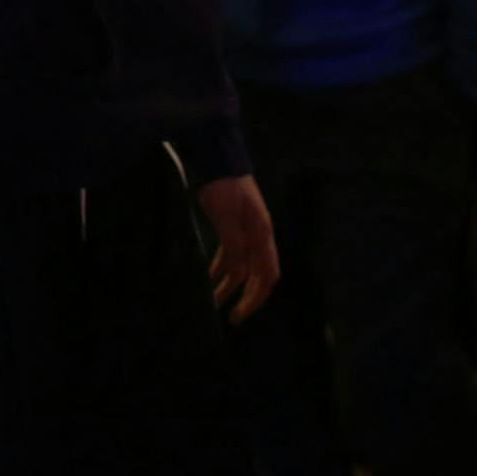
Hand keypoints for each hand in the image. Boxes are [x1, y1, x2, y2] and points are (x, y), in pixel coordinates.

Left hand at [195, 174, 278, 324]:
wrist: (219, 157)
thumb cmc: (223, 187)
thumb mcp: (226, 217)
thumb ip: (233, 246)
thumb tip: (237, 275)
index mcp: (262, 235)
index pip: (268, 276)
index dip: (256, 299)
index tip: (240, 315)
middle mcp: (259, 236)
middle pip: (258, 275)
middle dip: (246, 298)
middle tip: (231, 318)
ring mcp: (248, 231)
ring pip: (243, 266)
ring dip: (230, 284)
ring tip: (213, 301)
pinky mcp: (235, 225)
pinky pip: (232, 254)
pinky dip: (222, 267)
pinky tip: (209, 276)